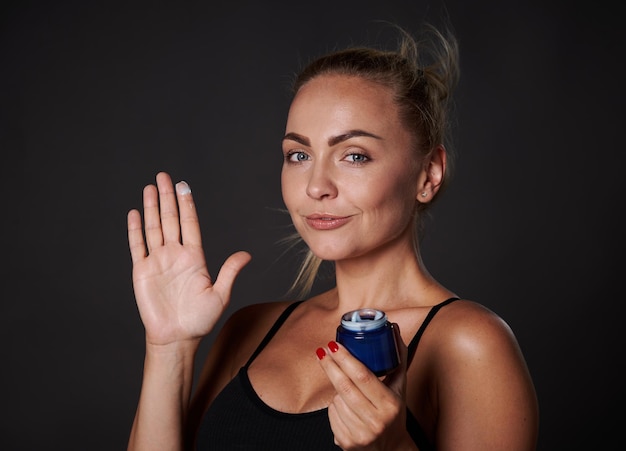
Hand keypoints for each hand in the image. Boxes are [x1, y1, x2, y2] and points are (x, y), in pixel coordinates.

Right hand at [127, 172, 250, 345]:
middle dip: (167, 197)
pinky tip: (135, 213)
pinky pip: (138, 246)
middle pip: (170, 219)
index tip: (183, 185)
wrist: (176, 338)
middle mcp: (175, 255)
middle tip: (163, 176)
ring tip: (150, 187)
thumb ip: (229, 271)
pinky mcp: (142, 271)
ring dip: (152, 207)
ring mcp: (158, 261)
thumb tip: (246, 254)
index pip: (189, 224)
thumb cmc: (199, 320)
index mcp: (194, 257)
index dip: (186, 204)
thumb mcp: (220, 294)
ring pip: (154, 227)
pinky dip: (135, 230)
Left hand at [317, 325, 413, 449]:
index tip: (334, 345)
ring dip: (336, 391)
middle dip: (330, 366)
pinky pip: (331, 415)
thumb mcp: (400, 388)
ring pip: (336, 401)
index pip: (363, 376)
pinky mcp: (346, 443)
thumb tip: (394, 329)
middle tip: (322, 351)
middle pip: (344, 387)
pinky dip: (334, 407)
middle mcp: (376, 420)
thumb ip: (398, 359)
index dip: (346, 359)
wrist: (391, 450)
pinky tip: (345, 408)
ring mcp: (360, 434)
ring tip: (347, 391)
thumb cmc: (394, 414)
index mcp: (390, 404)